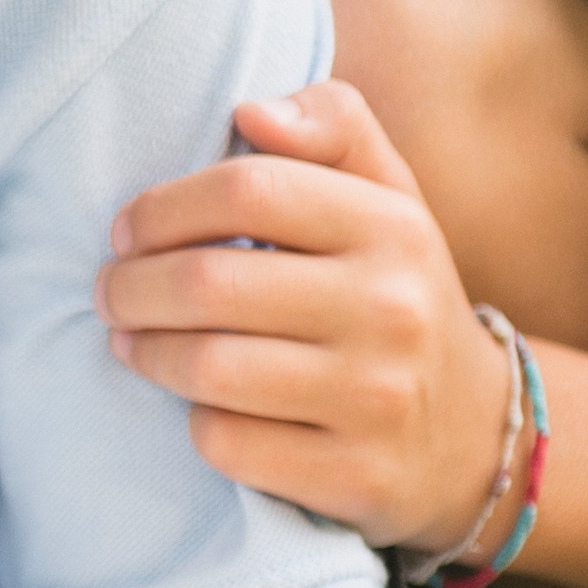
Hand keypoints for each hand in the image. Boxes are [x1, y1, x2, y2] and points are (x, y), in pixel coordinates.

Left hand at [102, 85, 516, 550]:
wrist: (477, 435)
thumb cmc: (395, 293)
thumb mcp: (389, 196)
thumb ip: (332, 125)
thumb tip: (251, 112)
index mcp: (392, 225)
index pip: (246, 189)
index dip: (162, 207)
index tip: (126, 230)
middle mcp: (390, 308)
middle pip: (208, 282)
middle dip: (130, 285)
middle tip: (109, 291)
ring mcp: (375, 397)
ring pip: (206, 366)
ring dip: (143, 351)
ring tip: (129, 340)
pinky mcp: (353, 474)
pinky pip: (226, 442)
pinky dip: (191, 421)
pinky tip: (195, 403)